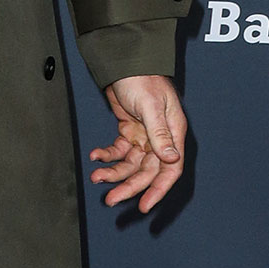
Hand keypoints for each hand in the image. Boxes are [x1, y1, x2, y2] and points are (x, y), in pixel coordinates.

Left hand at [89, 75, 185, 212]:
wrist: (124, 61)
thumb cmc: (143, 77)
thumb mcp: (151, 106)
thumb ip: (160, 133)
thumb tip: (171, 159)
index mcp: (172, 133)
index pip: (170, 170)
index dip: (158, 190)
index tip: (143, 206)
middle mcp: (160, 138)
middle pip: (146, 172)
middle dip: (128, 186)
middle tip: (111, 198)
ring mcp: (144, 136)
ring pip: (130, 164)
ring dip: (114, 173)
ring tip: (97, 177)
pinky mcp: (129, 131)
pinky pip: (119, 151)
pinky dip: (107, 155)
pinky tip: (96, 156)